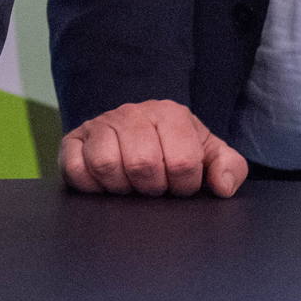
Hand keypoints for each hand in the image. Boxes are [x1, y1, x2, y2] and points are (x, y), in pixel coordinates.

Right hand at [59, 99, 248, 196]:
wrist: (136, 131)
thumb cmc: (174, 148)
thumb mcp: (208, 154)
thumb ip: (229, 167)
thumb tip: (222, 186)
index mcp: (170, 114)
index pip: (182, 162)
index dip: (184, 185)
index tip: (180, 184)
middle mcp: (132, 113)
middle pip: (142, 164)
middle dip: (152, 188)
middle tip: (154, 186)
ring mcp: (99, 125)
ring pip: (106, 165)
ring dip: (121, 187)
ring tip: (130, 185)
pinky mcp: (72, 140)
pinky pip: (75, 168)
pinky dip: (90, 185)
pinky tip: (104, 184)